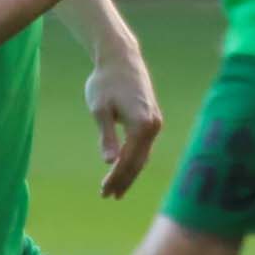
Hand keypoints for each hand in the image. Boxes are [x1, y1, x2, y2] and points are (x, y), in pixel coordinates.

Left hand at [84, 50, 162, 198]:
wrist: (121, 58)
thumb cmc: (106, 82)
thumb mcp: (99, 109)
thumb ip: (106, 136)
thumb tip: (110, 161)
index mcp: (141, 124)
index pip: (129, 160)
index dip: (116, 178)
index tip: (104, 192)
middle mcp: (153, 126)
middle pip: (139, 162)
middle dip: (124, 180)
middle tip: (108, 196)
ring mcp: (155, 122)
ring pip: (143, 155)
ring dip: (130, 172)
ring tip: (116, 189)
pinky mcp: (153, 118)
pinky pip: (145, 146)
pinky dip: (136, 159)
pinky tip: (126, 168)